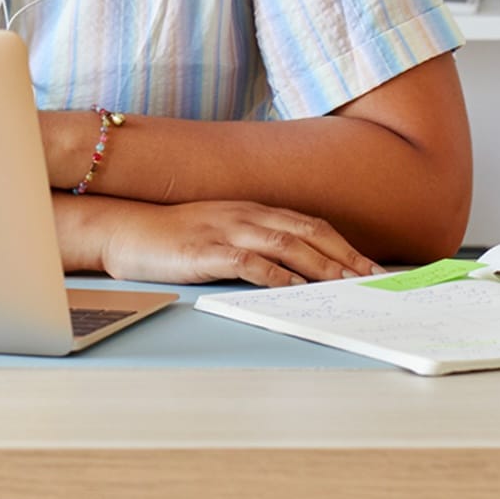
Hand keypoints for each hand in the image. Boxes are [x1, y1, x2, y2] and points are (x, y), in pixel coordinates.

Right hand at [98, 199, 382, 286]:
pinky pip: (250, 262)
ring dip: (321, 265)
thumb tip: (292, 268)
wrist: (127, 230)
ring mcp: (227, 231)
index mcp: (251, 210)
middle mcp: (245, 215)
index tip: (369, 265)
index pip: (309, 224)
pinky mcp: (208, 251)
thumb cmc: (173, 236)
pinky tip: (295, 288)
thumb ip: (253, 240)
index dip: (342, 244)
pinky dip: (277, 275)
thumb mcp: (219, 230)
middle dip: (344, 255)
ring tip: (347, 284)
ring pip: (287, 245)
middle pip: (307, 232)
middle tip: (372, 277)